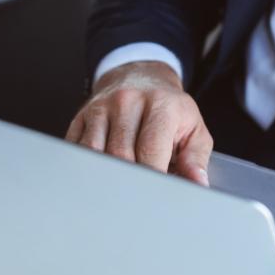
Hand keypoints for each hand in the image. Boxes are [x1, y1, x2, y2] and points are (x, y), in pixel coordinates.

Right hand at [65, 61, 212, 185]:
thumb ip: (196, 157)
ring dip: (106, 175)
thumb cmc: (169, 108)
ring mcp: (101, 107)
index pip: (151, 149)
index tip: (155, 196)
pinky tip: (100, 174)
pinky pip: (76, 148)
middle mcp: (128, 101)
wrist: (142, 76)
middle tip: (138, 198)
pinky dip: (87, 167)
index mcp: (161, 104)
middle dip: (130, 181)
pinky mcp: (81, 116)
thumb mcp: (193, 127)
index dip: (153, 178)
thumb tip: (198, 183)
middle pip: (121, 154)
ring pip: (95, 153)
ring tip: (119, 188)